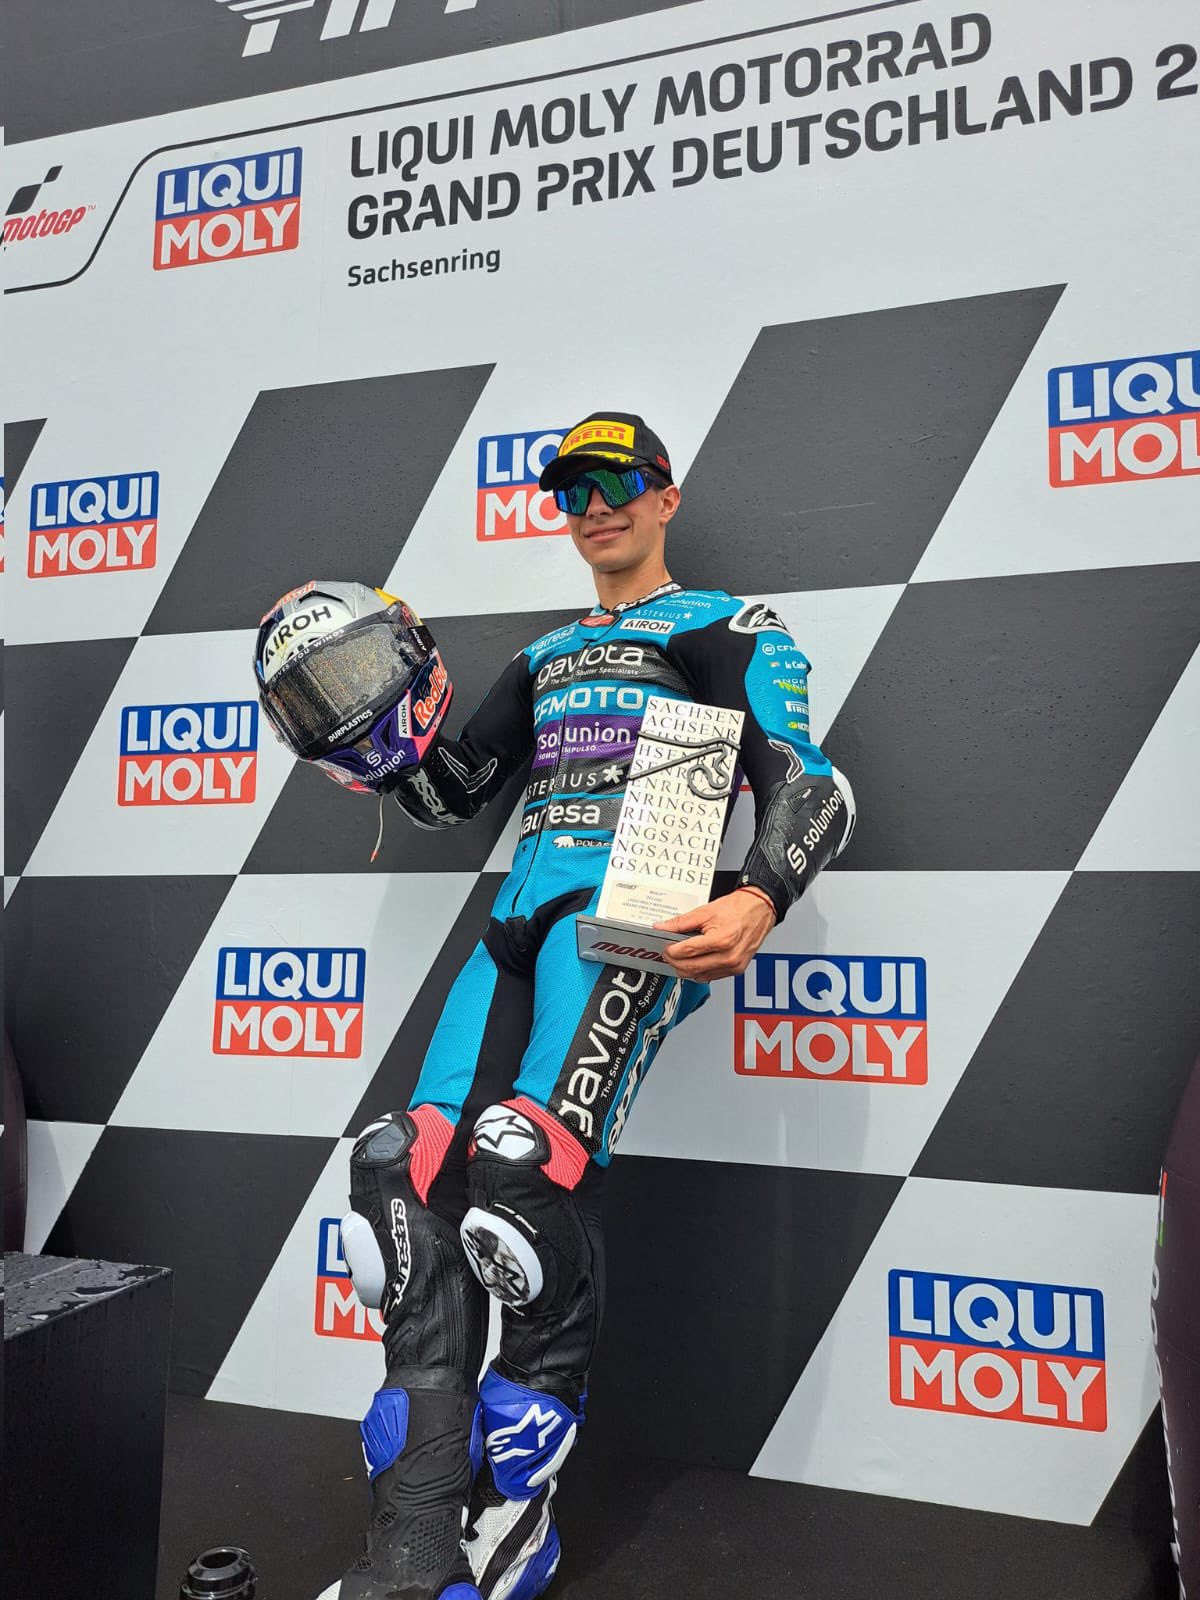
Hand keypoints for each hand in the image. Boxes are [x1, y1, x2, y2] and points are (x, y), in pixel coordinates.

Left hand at [654, 888, 775, 982]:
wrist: (760, 909)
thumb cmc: (739, 908)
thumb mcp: (706, 911)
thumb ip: (681, 922)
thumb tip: (663, 927)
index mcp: (721, 940)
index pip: (687, 952)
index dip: (671, 950)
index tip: (665, 946)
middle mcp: (729, 957)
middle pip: (690, 968)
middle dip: (674, 962)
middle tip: (668, 952)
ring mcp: (734, 965)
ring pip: (699, 976)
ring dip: (685, 969)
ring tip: (680, 956)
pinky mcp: (737, 970)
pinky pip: (711, 977)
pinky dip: (699, 971)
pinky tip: (695, 961)